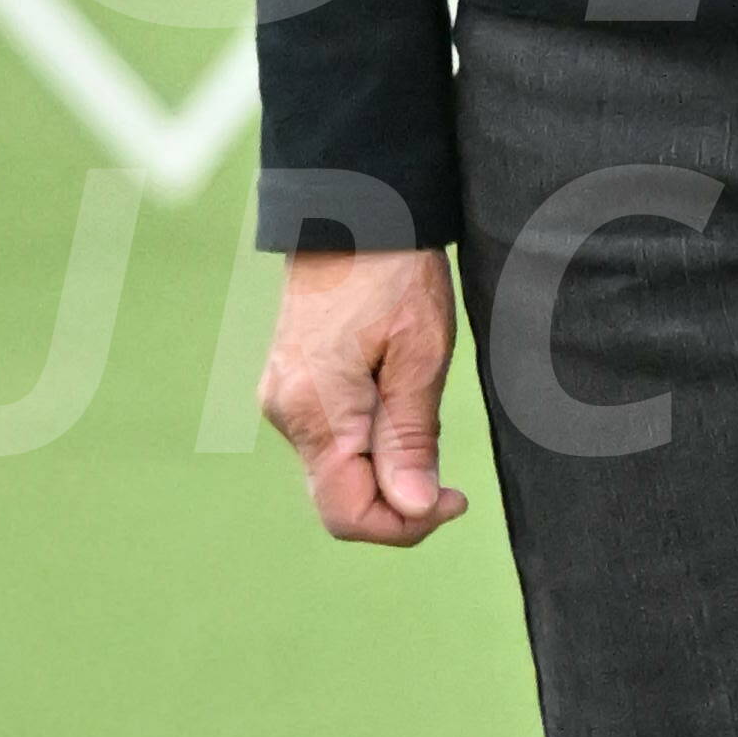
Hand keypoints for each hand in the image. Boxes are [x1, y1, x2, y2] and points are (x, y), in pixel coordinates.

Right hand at [259, 239, 470, 545]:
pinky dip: (369, 450)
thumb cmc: (394, 272)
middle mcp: (286, 412)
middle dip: (399, 505)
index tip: (454, 499)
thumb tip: (414, 508)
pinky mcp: (292, 386)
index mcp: (316, 411)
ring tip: (426, 425)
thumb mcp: (420, 356)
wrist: (353, 210)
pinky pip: (332, 444)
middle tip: (451, 482)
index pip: (349, 515)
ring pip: (336, 475)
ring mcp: (283, 400)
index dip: (406, 527)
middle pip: (339, 502)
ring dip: (386, 475)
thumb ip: (412, 439)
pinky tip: (400, 411)